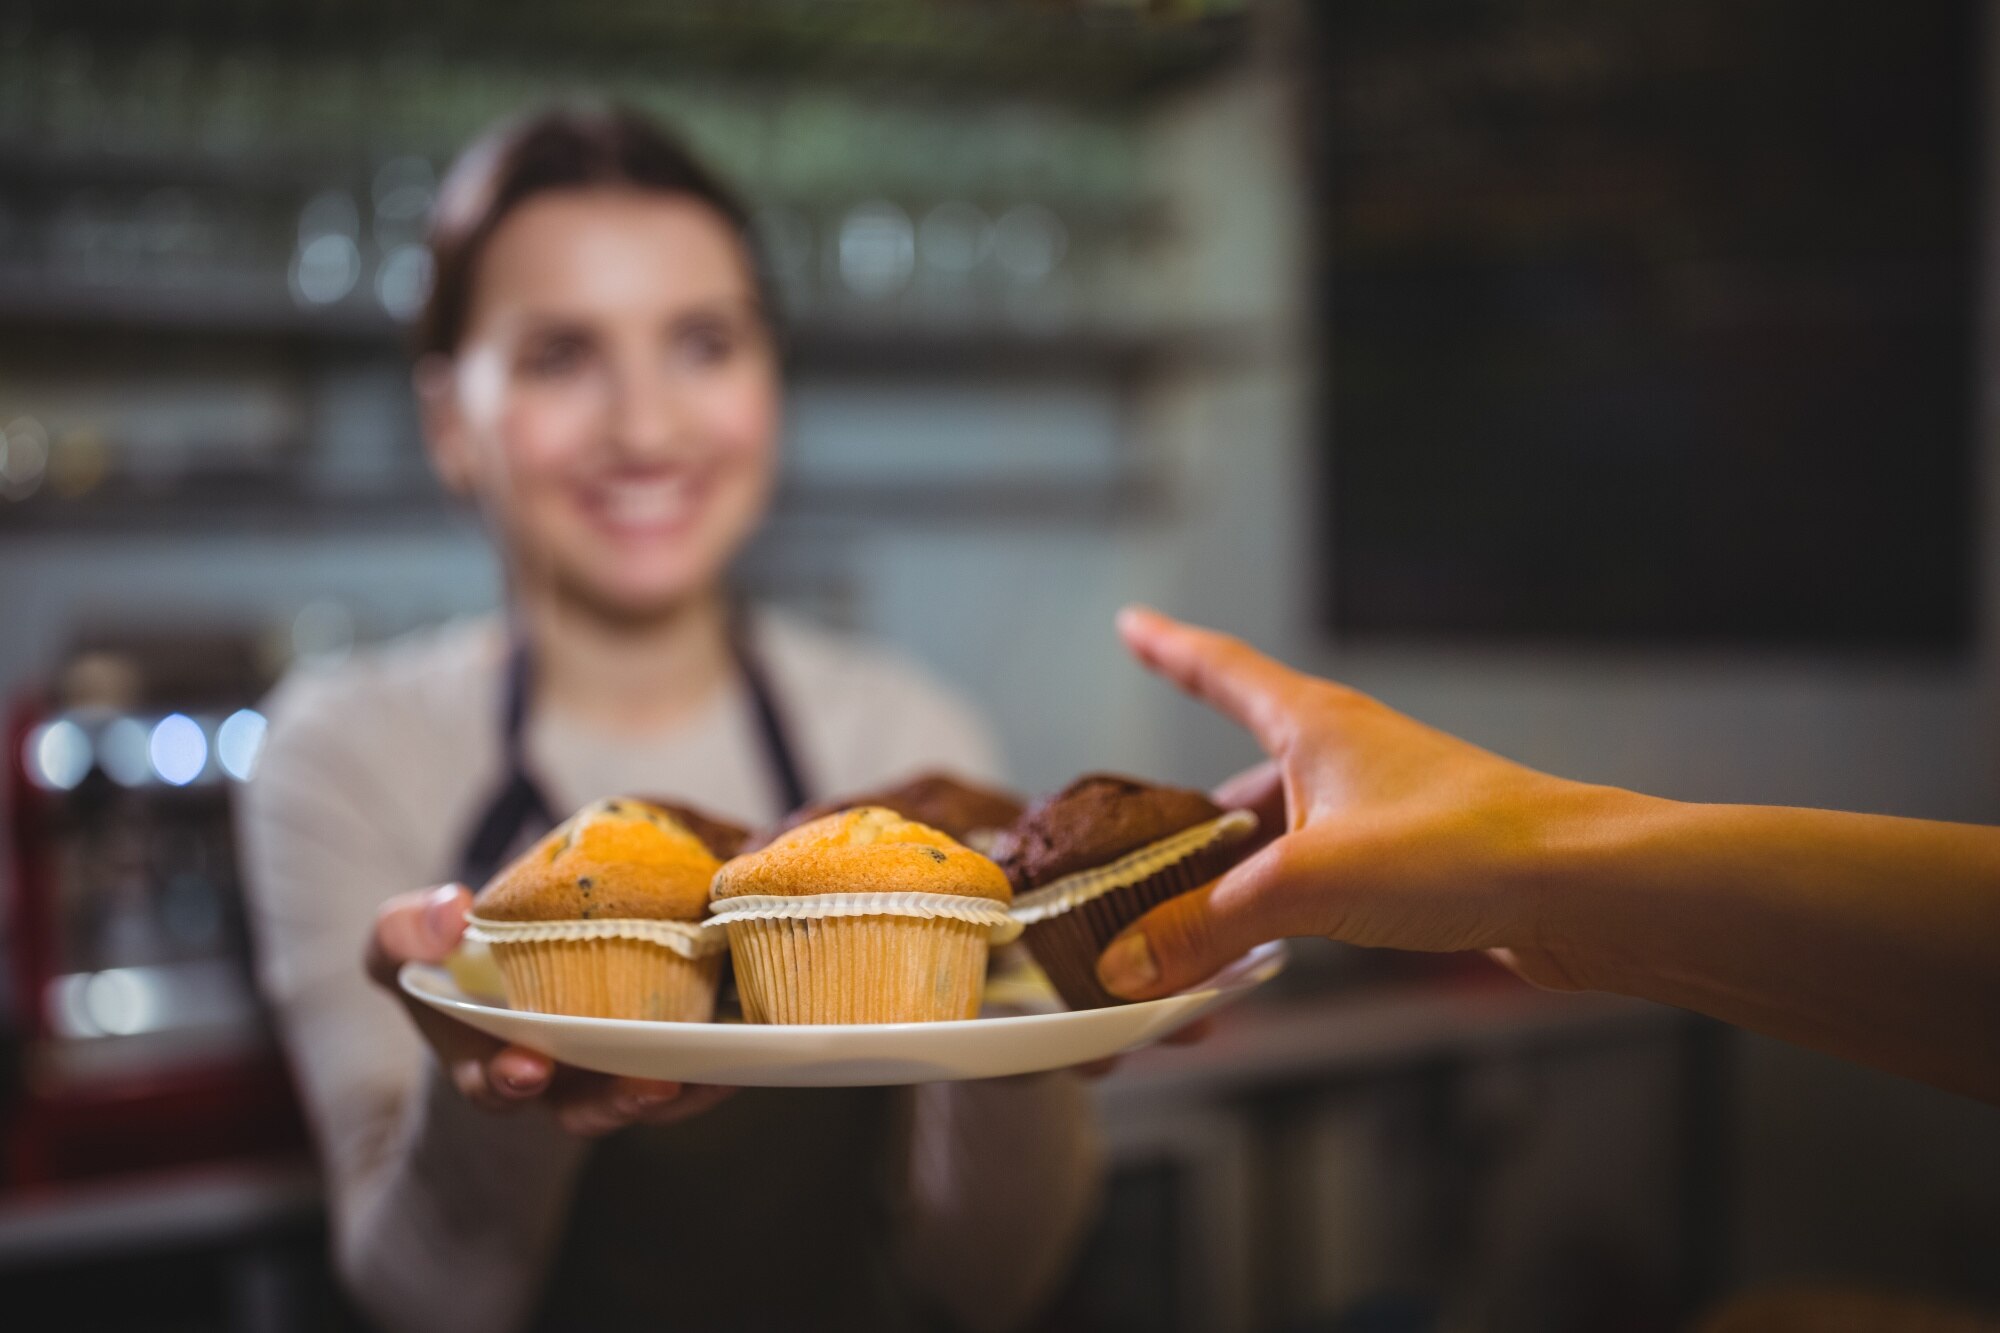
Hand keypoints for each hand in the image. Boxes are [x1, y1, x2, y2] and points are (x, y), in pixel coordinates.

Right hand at [366, 885, 734, 1135]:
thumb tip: (450, 909)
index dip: (507, 1081)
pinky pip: (690, 1076)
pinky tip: (740, 1052)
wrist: (515, 954)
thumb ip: (404, 930)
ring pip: (645, 1097)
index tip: (528, 1067)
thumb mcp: (405, 944)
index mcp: (488, 1060)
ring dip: (679, 1088)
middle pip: (584, 1109)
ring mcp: (606, 1071)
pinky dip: (715, 1069)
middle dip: (612, 1103)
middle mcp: (555, 1079)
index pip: (493, 1083)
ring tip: (706, 1073)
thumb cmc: (455, 960)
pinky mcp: (658, 1053)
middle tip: (646, 1087)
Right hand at [1095, 608, 1612, 999]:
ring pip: (1276, 840)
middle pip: (1238, 775)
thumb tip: (1127, 963)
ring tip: (1182, 929)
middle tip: (1132, 860)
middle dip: (1184, 822)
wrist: (1583, 890)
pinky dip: (1276, 915)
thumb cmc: (1466, 848)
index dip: (1169, 645)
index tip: (1132, 623)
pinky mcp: (1409, 868)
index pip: (1220, 669)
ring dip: (1230, 881)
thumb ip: (1206, 925)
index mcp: (1314, 724)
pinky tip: (1260, 956)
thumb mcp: (1305, 884)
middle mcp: (1344, 758)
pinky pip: (1316, 883)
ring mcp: (1378, 812)